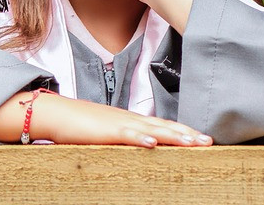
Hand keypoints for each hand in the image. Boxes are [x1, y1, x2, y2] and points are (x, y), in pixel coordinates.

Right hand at [0, 91, 212, 146]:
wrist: (53, 112)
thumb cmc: (78, 127)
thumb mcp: (106, 136)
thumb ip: (123, 142)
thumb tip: (140, 151)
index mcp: (131, 122)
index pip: (164, 126)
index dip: (184, 132)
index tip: (203, 140)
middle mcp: (130, 120)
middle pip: (165, 126)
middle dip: (188, 134)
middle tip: (210, 142)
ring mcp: (118, 123)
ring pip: (152, 129)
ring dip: (174, 135)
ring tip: (194, 142)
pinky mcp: (104, 130)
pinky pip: (125, 134)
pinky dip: (140, 137)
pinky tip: (153, 143)